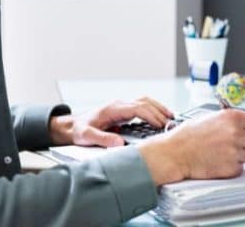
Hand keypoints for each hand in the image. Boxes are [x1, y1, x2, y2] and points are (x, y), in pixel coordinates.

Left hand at [49, 97, 173, 146]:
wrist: (73, 126)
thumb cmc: (79, 130)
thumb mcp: (87, 137)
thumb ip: (102, 139)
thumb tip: (120, 144)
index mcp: (112, 109)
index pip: (137, 108)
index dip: (150, 115)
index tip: (160, 124)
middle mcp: (119, 104)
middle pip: (144, 102)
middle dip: (159, 112)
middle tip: (170, 123)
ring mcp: (122, 106)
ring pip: (145, 101)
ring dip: (158, 108)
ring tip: (171, 117)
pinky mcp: (124, 110)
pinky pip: (143, 105)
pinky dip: (154, 109)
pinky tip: (160, 116)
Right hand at [138, 109, 244, 184]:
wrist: (175, 153)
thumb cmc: (190, 135)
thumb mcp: (213, 117)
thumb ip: (234, 121)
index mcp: (233, 117)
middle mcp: (236, 133)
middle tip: (239, 145)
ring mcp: (234, 151)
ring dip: (239, 156)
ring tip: (220, 152)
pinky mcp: (230, 168)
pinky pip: (240, 168)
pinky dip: (231, 167)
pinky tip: (218, 160)